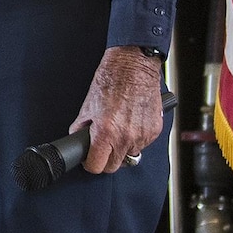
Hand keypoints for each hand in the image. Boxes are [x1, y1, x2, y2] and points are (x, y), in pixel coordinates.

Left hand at [70, 48, 165, 174]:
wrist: (134, 66)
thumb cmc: (111, 81)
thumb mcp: (87, 106)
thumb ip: (81, 128)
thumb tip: (78, 142)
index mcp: (105, 133)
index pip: (97, 166)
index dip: (91, 163)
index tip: (91, 158)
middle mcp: (125, 137)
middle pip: (114, 166)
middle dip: (107, 158)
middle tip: (104, 145)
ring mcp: (142, 135)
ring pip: (130, 155)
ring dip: (123, 147)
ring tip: (120, 127)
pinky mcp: (154, 130)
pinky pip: (143, 143)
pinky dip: (136, 137)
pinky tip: (132, 121)